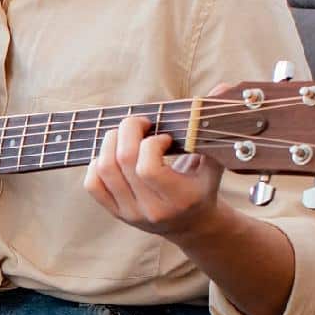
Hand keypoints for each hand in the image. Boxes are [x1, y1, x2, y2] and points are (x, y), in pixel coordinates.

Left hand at [83, 84, 229, 240]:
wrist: (192, 226)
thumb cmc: (202, 187)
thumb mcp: (213, 162)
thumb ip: (214, 127)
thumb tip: (222, 88)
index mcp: (178, 199)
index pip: (148, 168)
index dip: (151, 144)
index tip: (163, 137)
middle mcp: (151, 209)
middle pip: (123, 161)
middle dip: (128, 130)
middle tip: (141, 124)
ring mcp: (130, 213)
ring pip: (104, 169)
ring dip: (110, 141)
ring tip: (126, 135)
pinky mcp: (115, 213)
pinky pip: (92, 184)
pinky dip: (97, 162)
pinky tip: (114, 155)